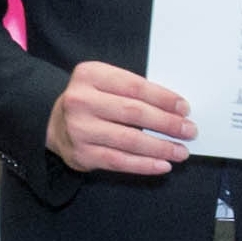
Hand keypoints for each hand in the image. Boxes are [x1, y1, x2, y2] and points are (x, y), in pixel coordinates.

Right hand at [47, 59, 192, 177]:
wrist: (52, 122)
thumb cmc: (90, 100)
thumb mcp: (104, 83)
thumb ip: (132, 90)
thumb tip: (174, 109)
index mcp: (90, 75)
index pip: (134, 86)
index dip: (163, 98)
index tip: (184, 108)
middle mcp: (80, 101)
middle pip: (134, 113)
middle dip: (167, 123)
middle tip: (189, 130)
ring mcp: (79, 129)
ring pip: (129, 140)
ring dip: (160, 147)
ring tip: (180, 151)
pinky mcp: (81, 154)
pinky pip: (119, 161)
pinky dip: (144, 165)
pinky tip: (162, 165)